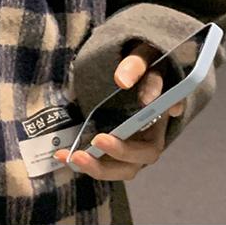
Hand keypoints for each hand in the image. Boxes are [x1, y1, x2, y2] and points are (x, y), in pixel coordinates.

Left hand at [53, 42, 185, 180]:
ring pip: (123, 168)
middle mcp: (152, 135)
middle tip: (98, 141)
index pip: (165, 113)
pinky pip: (103, 165)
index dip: (155, 113)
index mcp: (162, 110)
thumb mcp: (141, 56)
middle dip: (121, 152)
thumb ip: (135, 65)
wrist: (126, 78)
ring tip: (74, 158)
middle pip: (145, 154)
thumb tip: (122, 80)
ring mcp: (134, 148)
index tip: (144, 100)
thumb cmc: (140, 66)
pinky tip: (60, 156)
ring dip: (99, 167)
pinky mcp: (114, 154)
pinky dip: (84, 164)